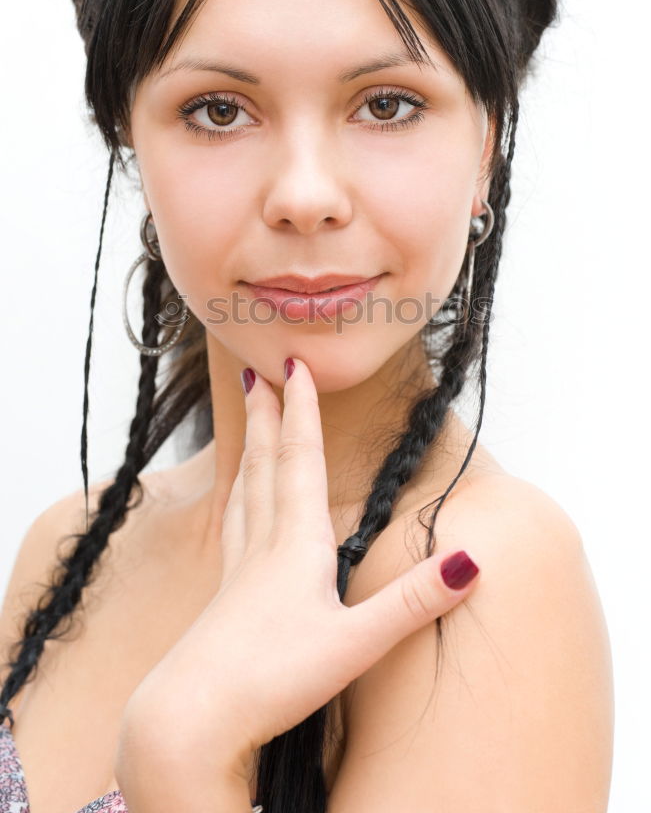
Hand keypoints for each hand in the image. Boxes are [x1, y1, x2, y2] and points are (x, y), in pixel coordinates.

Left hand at [119, 357, 479, 781]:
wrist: (192, 717)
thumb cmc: (272, 679)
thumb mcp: (356, 644)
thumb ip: (412, 603)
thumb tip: (471, 561)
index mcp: (296, 543)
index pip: (301, 460)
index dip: (301, 410)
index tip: (294, 364)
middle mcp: (264, 544)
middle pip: (266, 464)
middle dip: (268, 415)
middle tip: (259, 372)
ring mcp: (239, 568)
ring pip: (245, 489)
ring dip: (250, 447)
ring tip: (250, 421)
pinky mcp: (225, 594)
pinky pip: (234, 522)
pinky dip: (239, 493)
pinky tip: (239, 501)